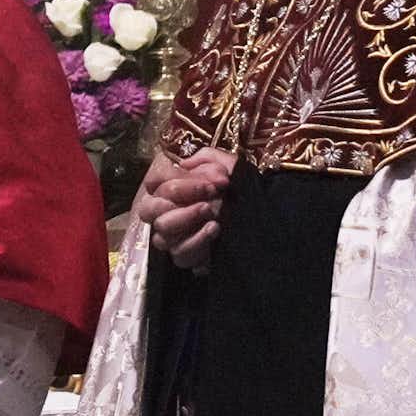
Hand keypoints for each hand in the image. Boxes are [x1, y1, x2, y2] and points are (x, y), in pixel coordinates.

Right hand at [132, 147, 234, 272]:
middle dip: (179, 197)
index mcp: (172, 190)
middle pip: (149, 209)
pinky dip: (196, 241)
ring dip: (186, 219)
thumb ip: (207, 158)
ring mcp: (175, 238)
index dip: (176, 178)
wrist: (266, 216)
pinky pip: (180, 254)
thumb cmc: (242, 189)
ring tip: (213, 214)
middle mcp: (167, 214)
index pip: (155, 182)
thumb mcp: (229, 166)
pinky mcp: (189, 257)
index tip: (209, 179)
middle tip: (210, 194)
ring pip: (161, 234)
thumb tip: (185, 164)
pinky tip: (215, 230)